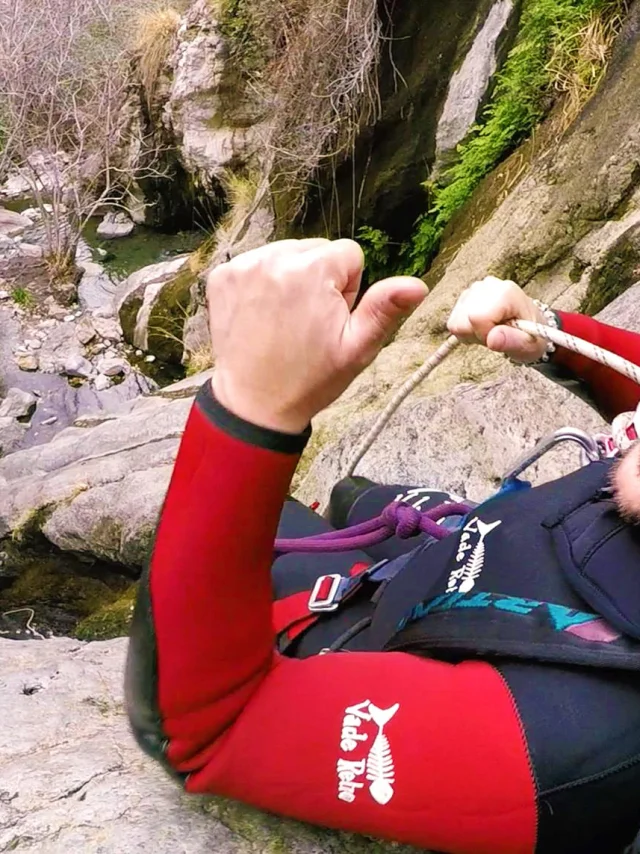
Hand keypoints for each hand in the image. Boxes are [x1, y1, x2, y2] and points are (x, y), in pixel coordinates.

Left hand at [207, 238, 426, 432]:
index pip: (349, 254)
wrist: (254, 403)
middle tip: (309, 323)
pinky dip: (262, 283)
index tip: (332, 319)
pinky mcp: (222, 275)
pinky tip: (263, 315)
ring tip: (285, 320)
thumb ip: (385, 310)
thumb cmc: (310, 379)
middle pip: (317, 250)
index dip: (348, 289)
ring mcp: (244, 265)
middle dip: (320, 280)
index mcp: (312, 270)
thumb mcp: (357, 348)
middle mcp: (275, 258)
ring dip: (291, 279)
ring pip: (287, 254)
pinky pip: (257, 263)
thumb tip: (417, 285)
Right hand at [447, 276, 548, 362]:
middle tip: (497, 335)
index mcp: (505, 293)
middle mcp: (488, 286)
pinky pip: (454, 321)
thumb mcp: (528, 345)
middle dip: (476, 334)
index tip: (499, 337)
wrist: (531, 327)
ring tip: (492, 331)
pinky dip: (466, 330)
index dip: (484, 334)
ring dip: (471, 333)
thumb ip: (512, 341)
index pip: (477, 317)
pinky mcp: (466, 296)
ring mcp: (475, 289)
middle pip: (463, 320)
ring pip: (456, 322)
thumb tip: (492, 339)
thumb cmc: (532, 336)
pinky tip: (483, 328)